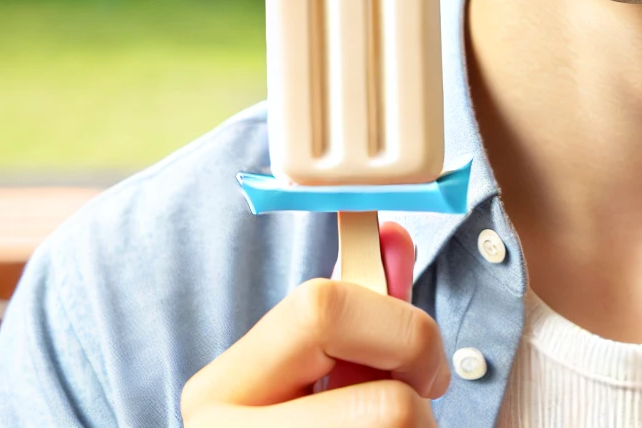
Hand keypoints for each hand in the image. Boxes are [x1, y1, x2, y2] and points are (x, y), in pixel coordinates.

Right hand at [181, 222, 445, 425]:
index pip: (321, 309)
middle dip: (417, 407)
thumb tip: (393, 233)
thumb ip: (356, 308)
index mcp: (219, 391)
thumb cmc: (310, 427)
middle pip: (387, 408)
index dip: (399, 324)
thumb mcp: (318, 371)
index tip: (422, 358)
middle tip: (414, 416)